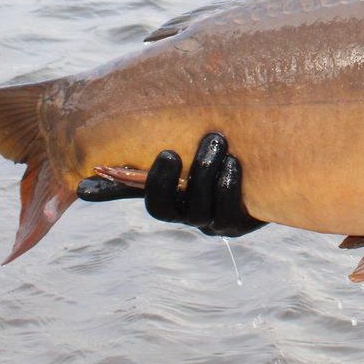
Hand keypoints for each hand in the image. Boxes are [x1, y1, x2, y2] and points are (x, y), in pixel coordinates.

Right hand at [76, 132, 266, 237]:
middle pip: (162, 209)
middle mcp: (186, 214)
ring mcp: (213, 221)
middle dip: (162, 182)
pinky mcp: (240, 223)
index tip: (96, 169)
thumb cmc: (223, 159)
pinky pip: (228, 209)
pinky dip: (228, 185)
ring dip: (203, 173)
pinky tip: (234, 163)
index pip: (129, 193)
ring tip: (214, 140)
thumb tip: (88, 170)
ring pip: (198, 208)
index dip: (111, 190)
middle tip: (171, 152)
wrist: (275, 172)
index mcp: (168, 197)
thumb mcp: (190, 153)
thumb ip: (155, 157)